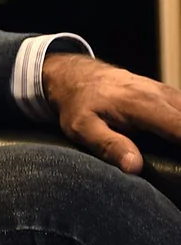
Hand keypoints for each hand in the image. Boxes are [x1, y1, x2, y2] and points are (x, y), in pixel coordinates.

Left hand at [42, 53, 180, 172]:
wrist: (75, 76)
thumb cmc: (78, 103)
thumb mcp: (83, 128)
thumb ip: (109, 146)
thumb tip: (135, 167)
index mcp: (142, 104)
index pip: (180, 128)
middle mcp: (159, 94)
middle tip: (176, 164)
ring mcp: (165, 92)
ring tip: (174, 155)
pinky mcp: (167, 94)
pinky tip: (174, 139)